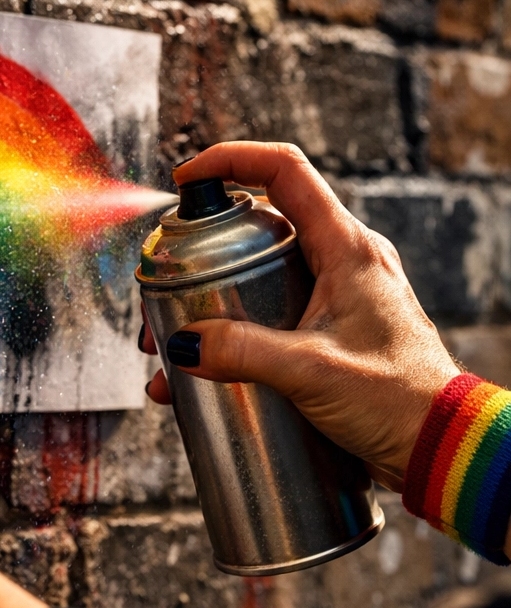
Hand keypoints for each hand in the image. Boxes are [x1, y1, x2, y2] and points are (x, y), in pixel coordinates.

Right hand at [141, 142, 459, 489]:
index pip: (284, 171)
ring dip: (210, 301)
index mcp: (346, 248)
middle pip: (259, 226)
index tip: (187, 179)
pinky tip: (202, 375)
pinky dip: (231, 335)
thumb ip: (242, 352)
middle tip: (167, 287)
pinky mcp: (327, 331)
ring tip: (174, 346)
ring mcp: (335, 295)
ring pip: (259, 274)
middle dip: (203, 251)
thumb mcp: (311, 371)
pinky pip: (269, 314)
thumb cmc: (400, 401)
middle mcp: (342, 261)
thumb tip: (182, 343)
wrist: (440, 447)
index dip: (231, 160)